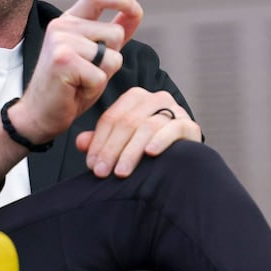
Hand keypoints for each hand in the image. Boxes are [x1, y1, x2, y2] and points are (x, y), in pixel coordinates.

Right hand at [7, 0, 141, 145]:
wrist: (38, 114)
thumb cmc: (68, 87)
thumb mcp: (93, 56)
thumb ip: (111, 35)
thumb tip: (134, 14)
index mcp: (69, 21)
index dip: (122, 0)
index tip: (136, 13)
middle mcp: (62, 26)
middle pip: (115, 33)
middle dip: (112, 58)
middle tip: (88, 73)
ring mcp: (61, 41)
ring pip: (112, 56)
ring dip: (103, 76)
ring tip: (80, 82)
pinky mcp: (63, 60)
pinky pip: (101, 75)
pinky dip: (94, 89)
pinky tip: (75, 90)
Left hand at [76, 88, 202, 176]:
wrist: (184, 160)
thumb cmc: (147, 148)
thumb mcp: (121, 144)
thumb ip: (100, 141)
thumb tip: (80, 142)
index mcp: (135, 98)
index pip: (111, 118)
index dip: (99, 142)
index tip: (92, 165)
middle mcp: (155, 99)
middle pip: (127, 122)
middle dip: (111, 150)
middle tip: (102, 172)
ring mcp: (174, 109)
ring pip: (147, 127)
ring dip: (131, 151)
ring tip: (121, 172)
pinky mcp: (189, 124)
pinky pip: (174, 128)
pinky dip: (161, 140)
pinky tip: (150, 153)